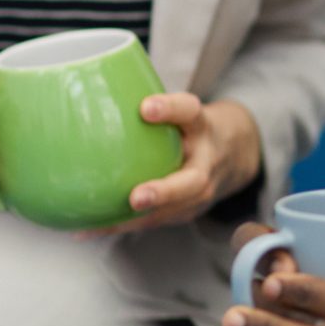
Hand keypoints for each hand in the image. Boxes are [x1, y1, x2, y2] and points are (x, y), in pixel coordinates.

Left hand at [83, 97, 261, 237]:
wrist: (235, 153)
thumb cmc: (194, 128)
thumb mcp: (183, 111)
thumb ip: (153, 108)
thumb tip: (92, 96)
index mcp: (201, 126)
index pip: (189, 112)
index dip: (170, 109)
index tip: (146, 108)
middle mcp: (206, 161)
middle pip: (191, 181)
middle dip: (164, 192)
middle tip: (137, 197)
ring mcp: (201, 192)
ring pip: (171, 211)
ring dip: (134, 220)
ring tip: (98, 224)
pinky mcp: (187, 211)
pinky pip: (154, 221)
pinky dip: (120, 226)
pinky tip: (88, 228)